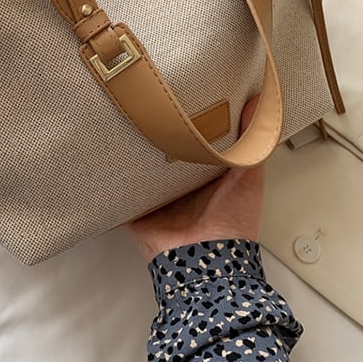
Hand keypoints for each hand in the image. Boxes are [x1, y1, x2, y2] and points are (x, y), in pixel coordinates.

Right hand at [126, 96, 262, 262]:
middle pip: (161, 156)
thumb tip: (260, 104)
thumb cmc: (233, 224)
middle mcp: (178, 188)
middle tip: (143, 107)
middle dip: (153, 136)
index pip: (190, 144)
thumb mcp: (249, 177)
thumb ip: (253, 143)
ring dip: (130, 154)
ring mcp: (155, 200)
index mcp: (203, 178)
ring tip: (119, 123)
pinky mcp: (135, 211)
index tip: (178, 98)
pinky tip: (101, 158)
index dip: (185, 124)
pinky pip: (118, 193)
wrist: (207, 263)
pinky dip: (110, 180)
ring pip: (138, 170)